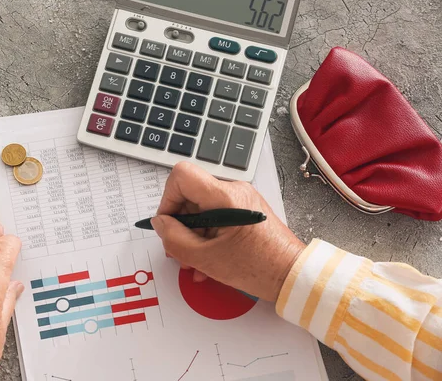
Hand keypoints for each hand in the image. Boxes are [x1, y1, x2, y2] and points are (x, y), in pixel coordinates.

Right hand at [151, 162, 304, 301]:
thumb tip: (160, 223)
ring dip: (192, 233)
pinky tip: (206, 258)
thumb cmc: (259, 267)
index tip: (168, 223)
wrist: (291, 275)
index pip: (182, 175)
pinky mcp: (245, 209)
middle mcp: (234, 190)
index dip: (168, 199)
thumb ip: (174, 239)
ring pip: (201, 207)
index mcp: (225, 197)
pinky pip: (215, 215)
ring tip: (194, 260)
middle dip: (180, 223)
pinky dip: (206, 233)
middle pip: (190, 194)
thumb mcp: (205, 259)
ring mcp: (241, 198)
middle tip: (178, 248)